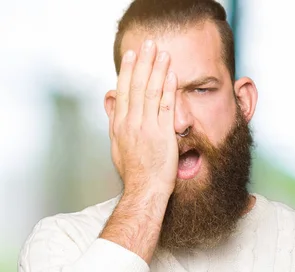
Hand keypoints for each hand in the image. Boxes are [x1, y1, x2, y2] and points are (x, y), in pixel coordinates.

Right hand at [109, 40, 177, 196]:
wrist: (144, 190)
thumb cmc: (133, 171)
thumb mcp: (116, 144)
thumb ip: (114, 120)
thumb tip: (110, 100)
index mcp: (119, 125)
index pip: (123, 91)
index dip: (128, 70)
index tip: (132, 55)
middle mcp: (131, 123)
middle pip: (136, 86)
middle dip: (143, 63)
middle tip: (148, 44)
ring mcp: (146, 128)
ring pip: (150, 92)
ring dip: (157, 70)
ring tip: (162, 53)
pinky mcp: (162, 135)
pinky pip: (165, 107)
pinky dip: (168, 89)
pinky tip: (171, 75)